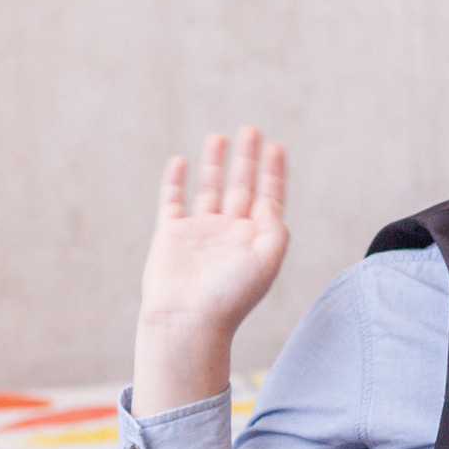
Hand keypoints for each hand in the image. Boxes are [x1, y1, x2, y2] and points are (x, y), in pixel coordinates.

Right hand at [133, 127, 288, 415]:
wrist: (188, 320)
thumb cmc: (230, 297)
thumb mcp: (267, 260)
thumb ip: (275, 228)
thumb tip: (270, 203)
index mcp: (256, 239)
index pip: (268, 197)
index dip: (273, 172)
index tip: (276, 146)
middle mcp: (230, 233)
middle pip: (241, 186)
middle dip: (247, 159)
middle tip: (250, 129)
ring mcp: (200, 233)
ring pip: (210, 189)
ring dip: (215, 163)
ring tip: (219, 136)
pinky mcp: (171, 235)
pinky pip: (173, 202)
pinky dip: (175, 182)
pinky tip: (179, 161)